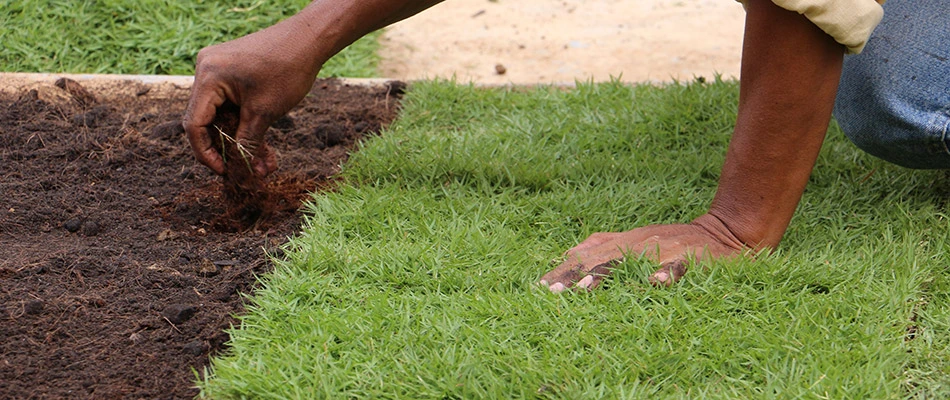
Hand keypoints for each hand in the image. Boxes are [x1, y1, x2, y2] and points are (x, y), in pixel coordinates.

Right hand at [182, 20, 321, 175]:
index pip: (195, 124)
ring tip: (263, 166)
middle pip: (207, 122)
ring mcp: (219, 72)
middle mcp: (207, 72)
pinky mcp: (233, 75)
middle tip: (245, 171)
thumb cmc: (287, 69)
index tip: (223, 171)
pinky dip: (247, 126)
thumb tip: (241, 168)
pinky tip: (265, 151)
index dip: (206, 153)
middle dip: (229, 149)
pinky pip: (233, 106)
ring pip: (224, 117)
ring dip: (242, 141)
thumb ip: (247, 141)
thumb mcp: (265, 112)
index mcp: (208, 78)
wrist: (308, 40)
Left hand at [539, 214, 746, 291]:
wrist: (725, 232)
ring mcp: (662, 251)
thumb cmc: (673, 241)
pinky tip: (654, 284)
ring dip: (607, 275)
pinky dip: (666, 274)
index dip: (563, 271)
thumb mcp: (635, 241)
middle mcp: (637, 245)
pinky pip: (677, 267)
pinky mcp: (690, 259)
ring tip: (586, 289)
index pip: (587, 256)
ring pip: (631, 263)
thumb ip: (602, 246)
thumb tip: (567, 254)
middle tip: (552, 293)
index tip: (540, 288)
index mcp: (623, 243)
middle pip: (600, 260)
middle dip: (575, 276)